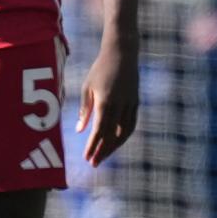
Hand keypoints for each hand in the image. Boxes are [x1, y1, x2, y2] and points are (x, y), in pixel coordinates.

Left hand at [78, 36, 138, 166]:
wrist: (122, 54)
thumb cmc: (100, 69)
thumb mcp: (87, 88)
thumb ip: (84, 110)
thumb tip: (80, 131)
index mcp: (106, 102)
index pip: (99, 130)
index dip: (93, 146)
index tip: (86, 157)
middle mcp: (121, 106)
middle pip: (113, 135)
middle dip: (103, 151)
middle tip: (94, 163)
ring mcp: (131, 105)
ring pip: (125, 132)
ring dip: (114, 146)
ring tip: (103, 155)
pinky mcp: (136, 103)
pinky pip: (131, 124)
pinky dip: (123, 136)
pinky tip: (115, 142)